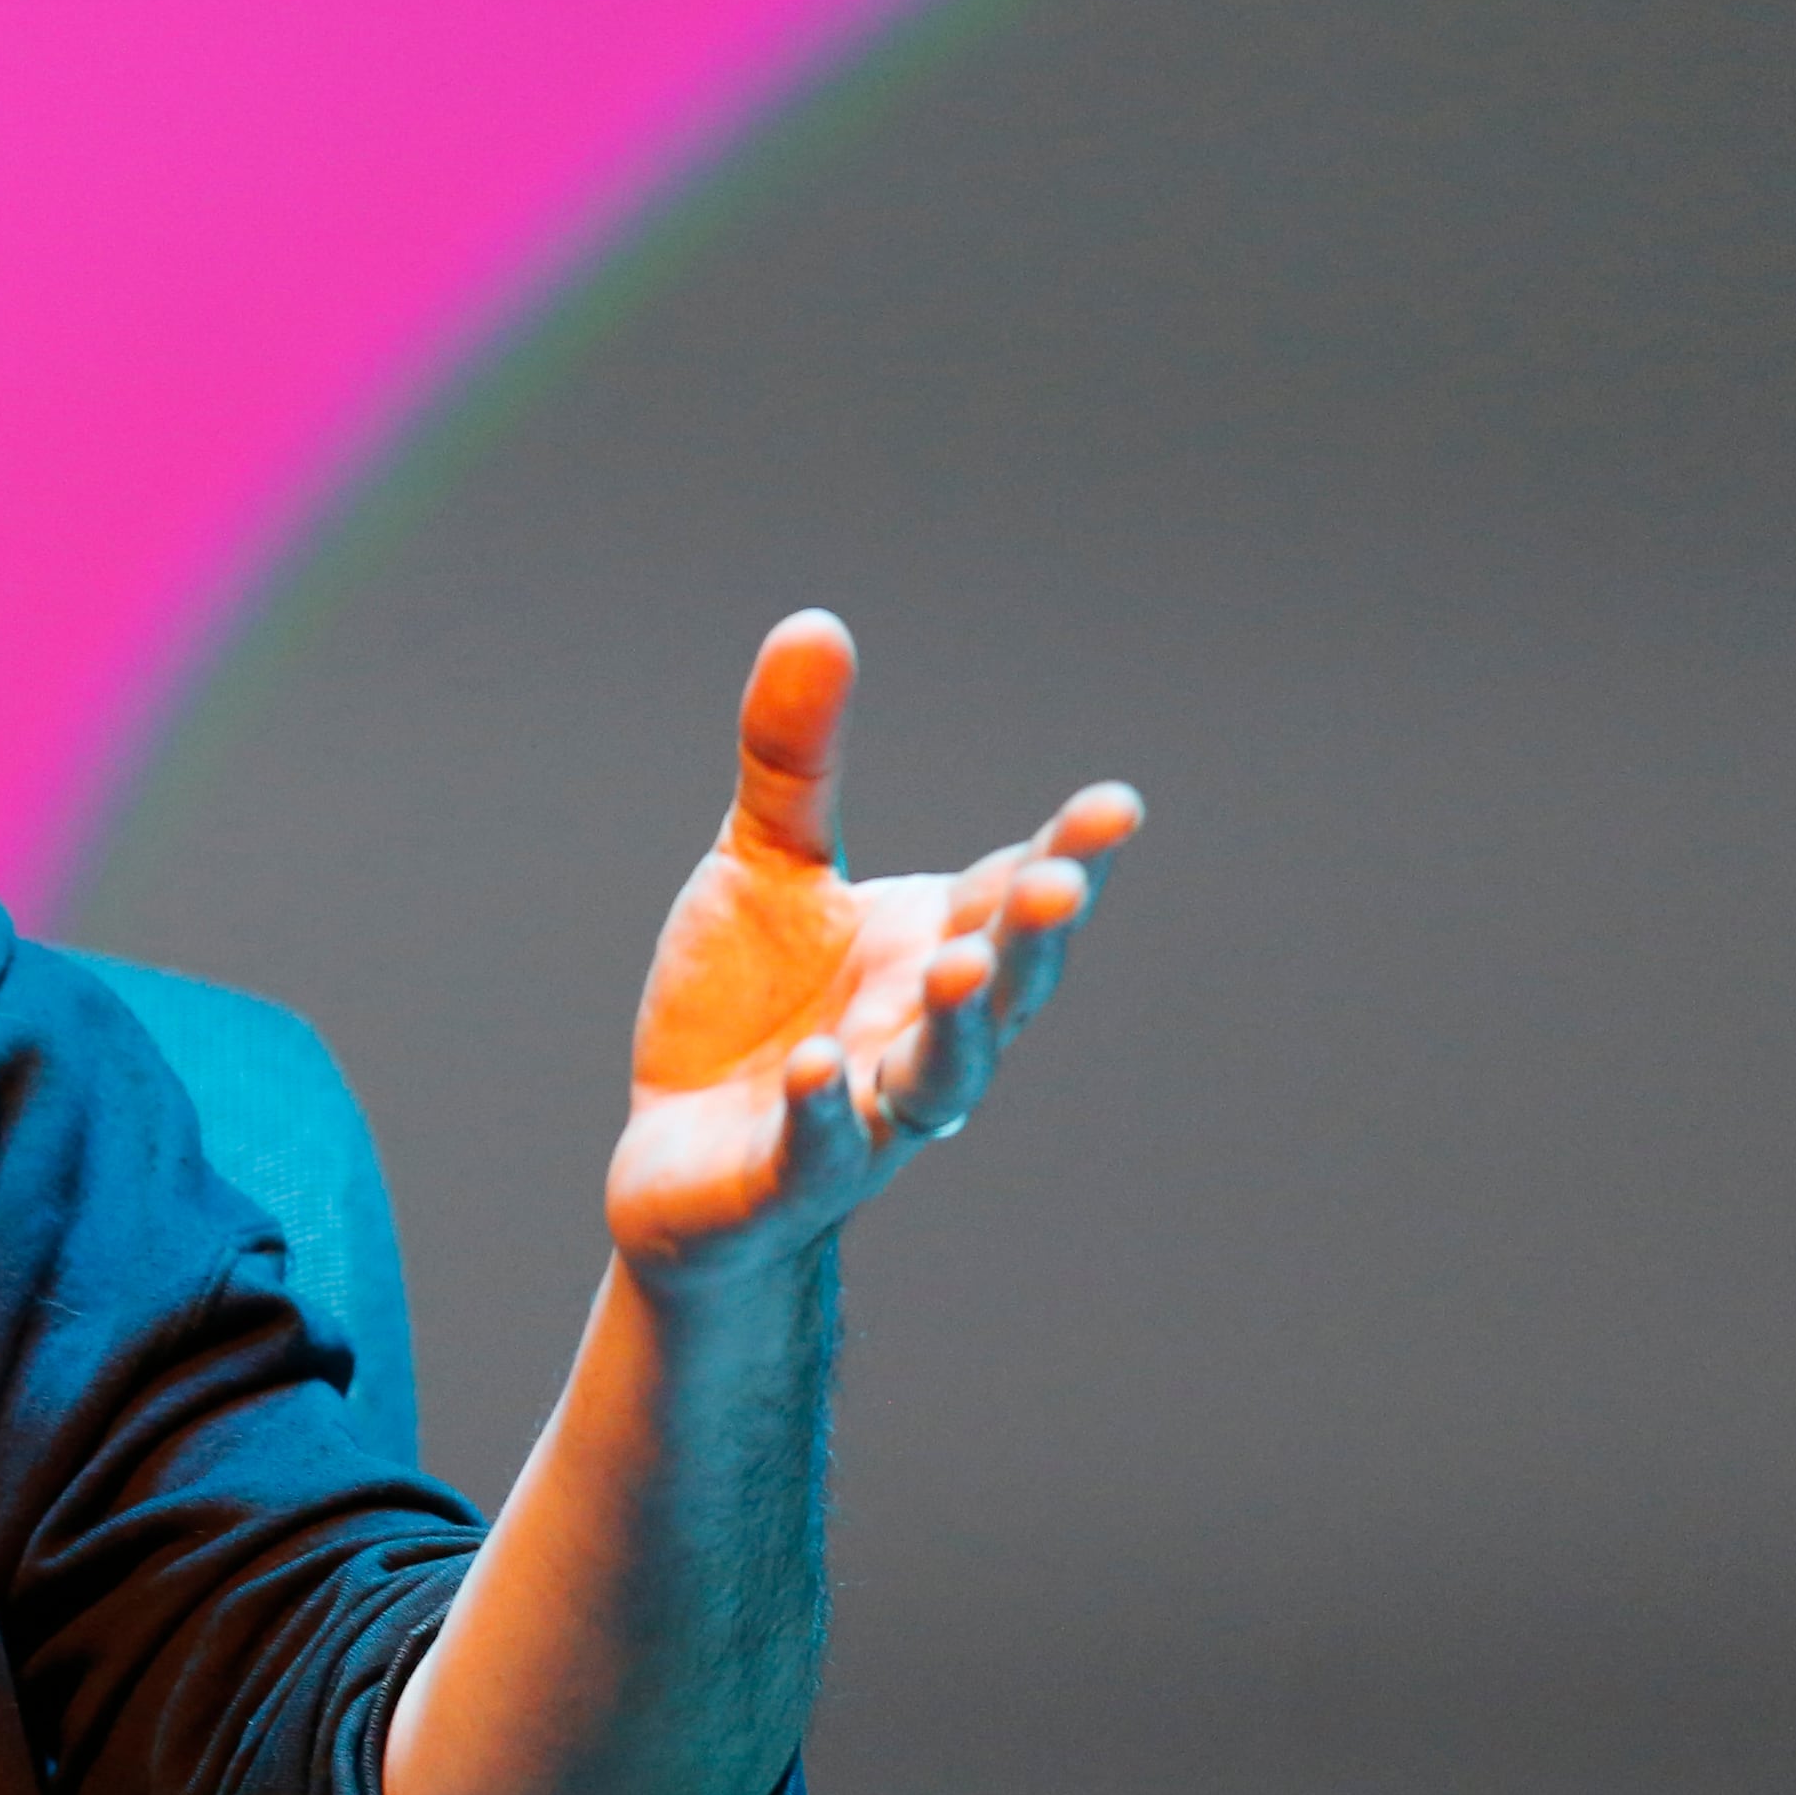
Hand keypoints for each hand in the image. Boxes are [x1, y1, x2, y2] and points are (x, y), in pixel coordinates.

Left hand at [607, 612, 1139, 1284]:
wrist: (679, 1156)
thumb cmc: (747, 1009)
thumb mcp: (763, 865)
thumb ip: (795, 760)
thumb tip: (816, 620)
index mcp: (934, 948)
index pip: (1014, 895)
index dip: (1070, 856)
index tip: (1115, 808)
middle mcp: (921, 1031)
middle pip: (1002, 986)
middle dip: (1034, 937)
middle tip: (1061, 881)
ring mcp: (868, 1111)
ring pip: (937, 1077)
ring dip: (957, 1028)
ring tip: (962, 966)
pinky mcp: (791, 1174)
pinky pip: (821, 1148)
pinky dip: (829, 1112)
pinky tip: (822, 1069)